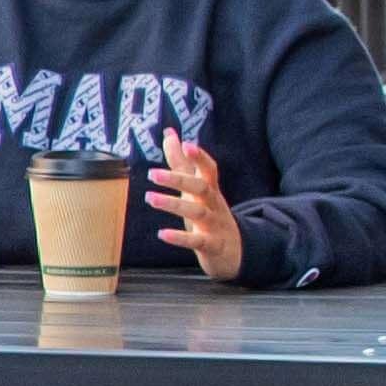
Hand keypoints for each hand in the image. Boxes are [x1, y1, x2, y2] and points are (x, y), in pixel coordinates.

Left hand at [150, 138, 246, 281]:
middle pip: (201, 187)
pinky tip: (162, 234)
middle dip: (178, 179)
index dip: (200, 157)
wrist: (235, 252)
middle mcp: (214, 204)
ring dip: (173, 204)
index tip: (186, 144)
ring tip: (150, 198)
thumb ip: (182, 162)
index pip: (209, 169)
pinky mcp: (212, 246)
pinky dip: (180, 238)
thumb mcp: (197, 189)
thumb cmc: (210, 214)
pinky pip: (197, 241)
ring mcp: (215, 225)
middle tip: (152, 173)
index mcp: (211, 189)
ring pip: (197, 212)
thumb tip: (169, 133)